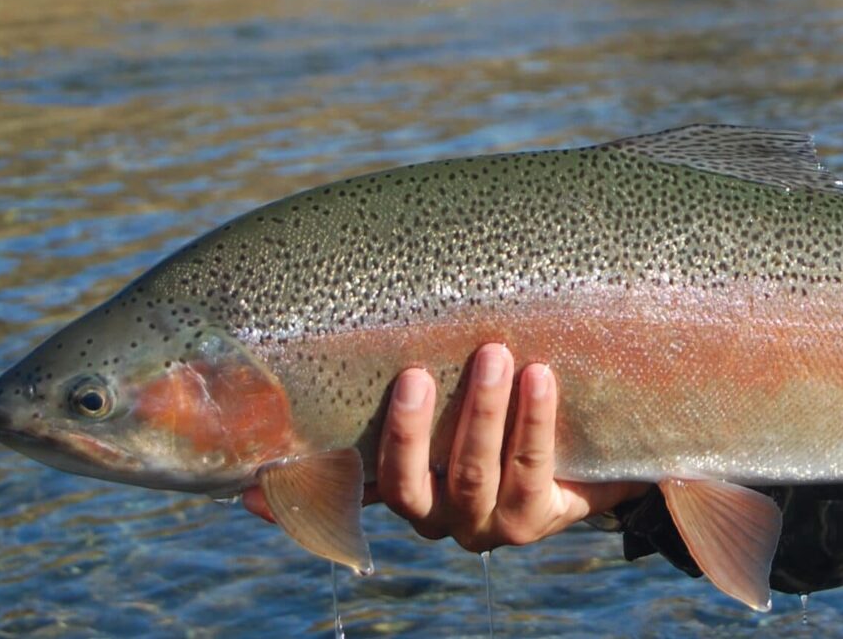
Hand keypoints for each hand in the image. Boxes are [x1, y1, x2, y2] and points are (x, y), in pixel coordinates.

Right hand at [242, 344, 647, 552]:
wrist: (593, 451)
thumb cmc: (508, 410)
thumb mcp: (456, 395)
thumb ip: (408, 376)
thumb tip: (345, 317)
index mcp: (405, 488)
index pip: (345, 489)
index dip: (297, 495)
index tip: (249, 486)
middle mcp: (436, 517)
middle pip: (408, 483)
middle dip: (408, 430)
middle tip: (415, 375)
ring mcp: (484, 524)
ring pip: (471, 473)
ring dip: (482, 411)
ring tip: (495, 355)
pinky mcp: (533, 520)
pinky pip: (530, 468)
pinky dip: (534, 420)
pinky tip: (540, 378)